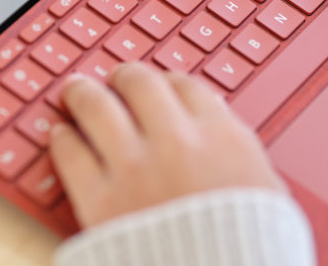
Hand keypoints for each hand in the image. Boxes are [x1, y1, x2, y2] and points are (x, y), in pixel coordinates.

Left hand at [49, 62, 284, 228]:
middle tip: (114, 81)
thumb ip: (240, 156)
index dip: (164, 81)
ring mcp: (135, 168)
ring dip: (82, 93)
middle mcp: (177, 142)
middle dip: (123, 78)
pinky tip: (61, 136)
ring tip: (75, 91)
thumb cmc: (250, 252)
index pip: (183, 84)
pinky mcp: (100, 201)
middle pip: (138, 83)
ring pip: (96, 105)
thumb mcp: (266, 194)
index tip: (156, 86)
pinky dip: (63, 138)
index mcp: (222, 138)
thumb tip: (223, 137)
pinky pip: (70, 151)